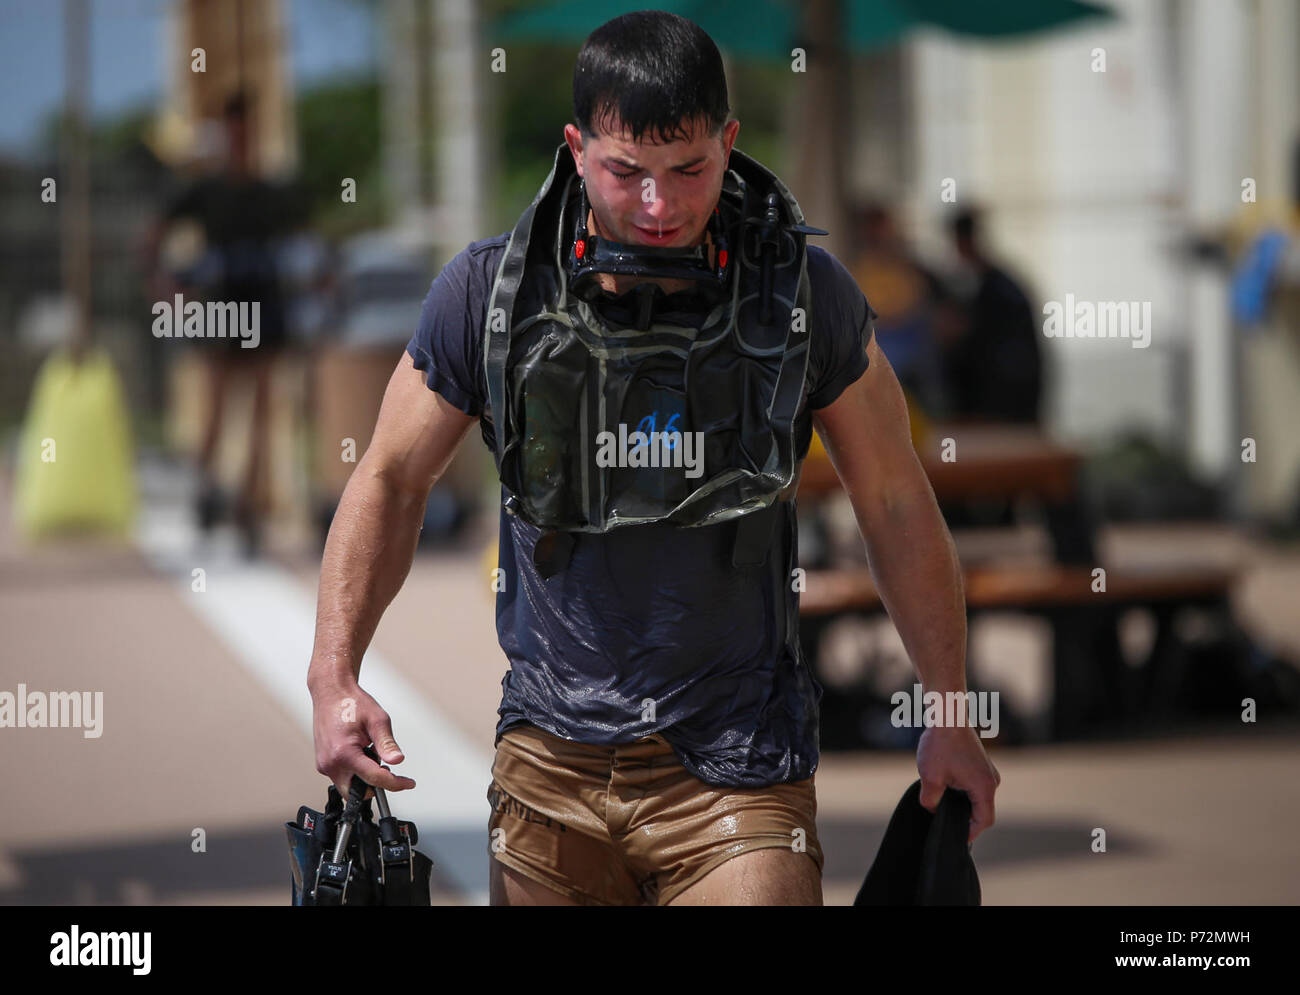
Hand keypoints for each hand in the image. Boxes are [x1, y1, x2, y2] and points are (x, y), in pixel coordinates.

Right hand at [310, 679, 415, 798]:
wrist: (331, 693)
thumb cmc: (351, 702)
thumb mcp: (377, 720)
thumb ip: (387, 743)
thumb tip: (397, 760)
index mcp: (344, 753)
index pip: (374, 779)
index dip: (395, 784)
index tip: (407, 783)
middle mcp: (330, 763)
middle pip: (356, 793)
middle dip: (375, 787)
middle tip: (388, 771)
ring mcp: (324, 764)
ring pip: (348, 787)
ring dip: (363, 778)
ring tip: (371, 754)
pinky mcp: (323, 763)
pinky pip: (341, 777)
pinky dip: (354, 772)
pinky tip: (360, 753)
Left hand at [916, 724, 999, 843]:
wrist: (947, 715)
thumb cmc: (940, 744)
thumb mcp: (930, 777)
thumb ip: (930, 800)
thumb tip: (932, 811)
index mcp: (984, 787)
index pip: (984, 821)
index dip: (970, 833)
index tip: (956, 839)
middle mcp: (991, 780)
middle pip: (982, 811)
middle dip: (965, 819)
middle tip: (945, 824)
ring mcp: (988, 771)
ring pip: (978, 798)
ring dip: (963, 804)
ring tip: (944, 807)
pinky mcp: (981, 764)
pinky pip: (976, 786)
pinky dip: (963, 792)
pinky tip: (947, 790)